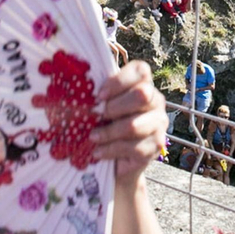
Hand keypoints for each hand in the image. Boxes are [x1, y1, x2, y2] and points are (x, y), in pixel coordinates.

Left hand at [92, 60, 165, 189]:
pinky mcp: (155, 146)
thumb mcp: (99, 107)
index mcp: (143, 84)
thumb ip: (96, 95)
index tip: (99, 95)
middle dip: (114, 106)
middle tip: (97, 115)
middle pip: (142, 94)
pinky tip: (98, 152)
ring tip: (93, 137)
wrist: (115, 162)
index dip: (118, 81)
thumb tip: (75, 85)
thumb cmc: (104, 127)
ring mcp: (158, 124)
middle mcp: (156, 101)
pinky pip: (132, 147)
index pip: (140, 71)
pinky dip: (110, 150)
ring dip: (108, 132)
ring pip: (134, 125)